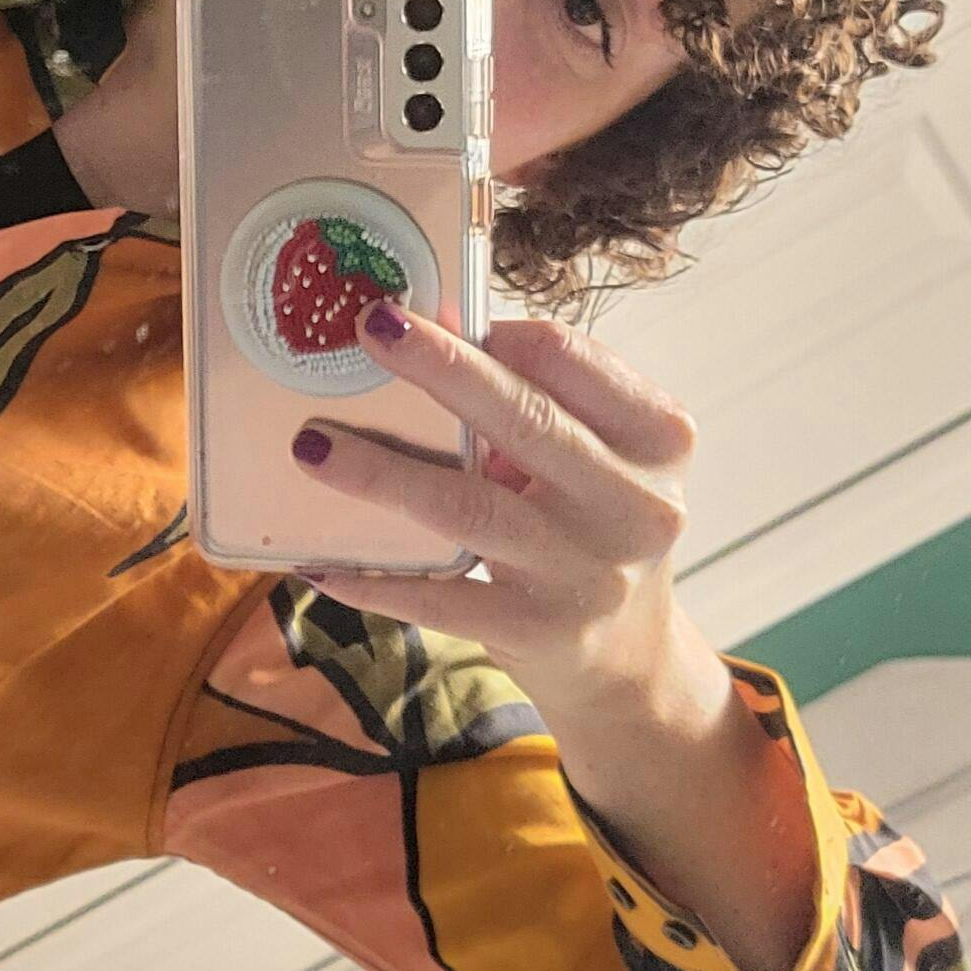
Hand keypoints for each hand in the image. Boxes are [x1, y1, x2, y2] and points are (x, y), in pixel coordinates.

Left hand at [296, 305, 820, 970]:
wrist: (628, 659)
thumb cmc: (593, 524)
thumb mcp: (598, 455)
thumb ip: (537, 394)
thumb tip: (432, 322)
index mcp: (658, 438)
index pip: (570, 361)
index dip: (497, 332)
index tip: (429, 311)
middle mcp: (634, 504)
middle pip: (524, 420)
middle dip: (441, 368)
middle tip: (371, 326)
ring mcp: (586, 572)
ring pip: (468, 507)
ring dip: (380, 472)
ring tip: (313, 445)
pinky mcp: (537, 630)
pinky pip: (439, 598)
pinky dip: (375, 581)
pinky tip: (320, 563)